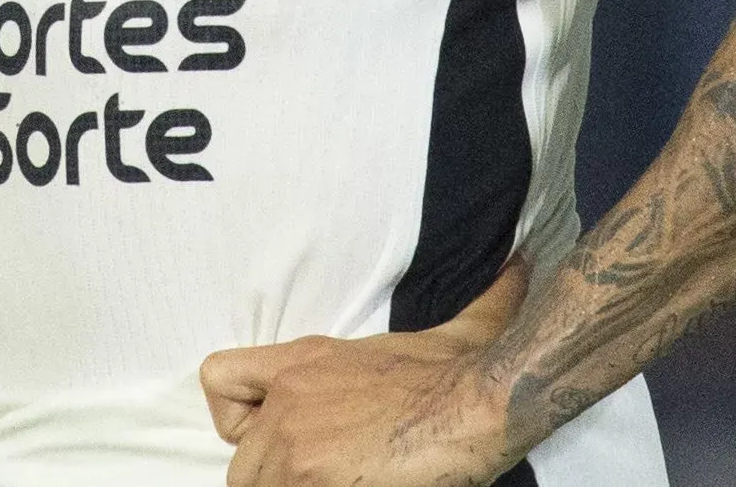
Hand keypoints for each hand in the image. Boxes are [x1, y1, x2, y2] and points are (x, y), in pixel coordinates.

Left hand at [197, 256, 526, 486]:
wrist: (480, 401)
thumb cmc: (465, 372)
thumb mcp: (450, 332)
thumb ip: (475, 306)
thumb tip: (518, 269)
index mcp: (303, 364)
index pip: (218, 379)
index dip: (235, 419)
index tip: (265, 434)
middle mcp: (288, 401)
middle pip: (241, 462)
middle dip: (271, 478)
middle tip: (315, 478)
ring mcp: (295, 443)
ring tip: (334, 485)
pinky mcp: (313, 477)